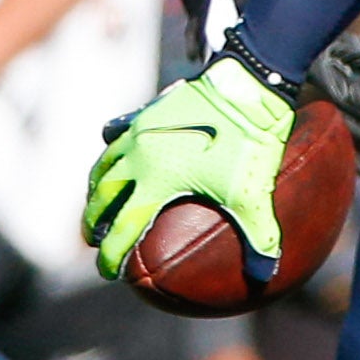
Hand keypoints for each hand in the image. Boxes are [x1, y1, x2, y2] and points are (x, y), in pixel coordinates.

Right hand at [84, 49, 297, 281]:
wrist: (247, 85)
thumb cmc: (249, 141)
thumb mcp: (254, 194)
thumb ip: (260, 237)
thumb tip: (267, 273)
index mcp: (157, 181)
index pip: (123, 227)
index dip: (112, 254)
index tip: (107, 271)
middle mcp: (138, 156)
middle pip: (103, 195)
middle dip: (94, 221)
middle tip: (93, 238)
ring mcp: (139, 130)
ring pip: (104, 163)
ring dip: (97, 187)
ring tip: (97, 200)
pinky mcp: (148, 111)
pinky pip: (117, 132)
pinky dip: (110, 150)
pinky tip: (114, 152)